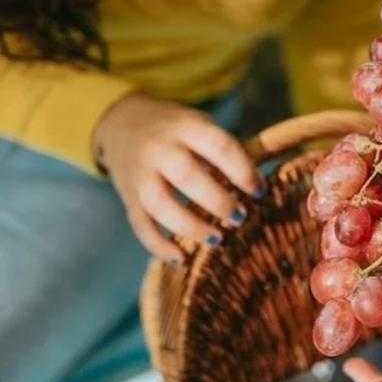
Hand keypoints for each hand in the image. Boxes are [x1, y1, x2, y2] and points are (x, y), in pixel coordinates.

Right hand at [94, 93, 263, 262]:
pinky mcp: (128, 197)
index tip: (259, 192)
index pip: (219, 146)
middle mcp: (160, 148)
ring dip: (190, 226)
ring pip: (160, 204)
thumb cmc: (178, 130)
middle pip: (187, 176)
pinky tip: (181, 259)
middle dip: (218, 201)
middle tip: (240, 217)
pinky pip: (140, 224)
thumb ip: (226, 150)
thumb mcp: (201, 124)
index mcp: (186, 126)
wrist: (122, 123)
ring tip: (217, 239)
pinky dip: (158, 245)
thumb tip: (259, 185)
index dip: (242, 171)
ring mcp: (140, 173)